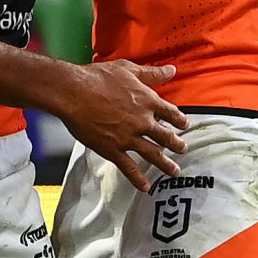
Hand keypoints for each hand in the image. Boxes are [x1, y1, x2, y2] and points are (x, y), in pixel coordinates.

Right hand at [56, 61, 184, 190]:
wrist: (73, 92)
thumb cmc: (97, 78)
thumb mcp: (128, 69)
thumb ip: (152, 74)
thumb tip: (172, 70)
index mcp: (148, 101)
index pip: (171, 113)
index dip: (180, 120)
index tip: (184, 125)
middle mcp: (142, 121)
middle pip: (166, 136)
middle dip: (176, 144)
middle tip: (183, 149)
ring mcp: (128, 137)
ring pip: (153, 154)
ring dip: (165, 164)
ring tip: (174, 171)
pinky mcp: (112, 149)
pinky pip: (129, 167)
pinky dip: (138, 178)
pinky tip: (145, 187)